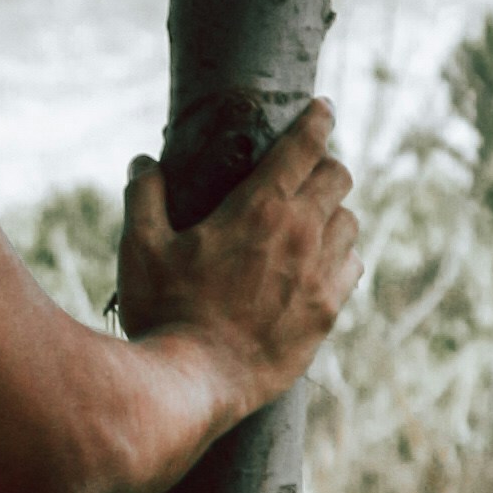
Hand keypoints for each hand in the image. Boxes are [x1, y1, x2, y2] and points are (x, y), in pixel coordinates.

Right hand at [116, 101, 358, 407]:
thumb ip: (144, 196)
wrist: (192, 384)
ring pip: (350, 222)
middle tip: (307, 173)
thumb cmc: (163, 312)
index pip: (305, 145)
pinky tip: (319, 266)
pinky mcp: (327, 314)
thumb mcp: (140, 249)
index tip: (322, 108)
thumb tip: (144, 162)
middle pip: (339, 177)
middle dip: (325, 166)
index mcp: (259, 207)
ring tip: (311, 222)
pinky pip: (352, 268)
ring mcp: (320, 275)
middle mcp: (301, 234)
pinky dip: (340, 258)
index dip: (317, 120)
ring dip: (333, 214)